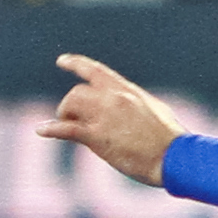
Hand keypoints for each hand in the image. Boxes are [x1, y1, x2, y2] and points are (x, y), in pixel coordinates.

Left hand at [38, 54, 181, 186]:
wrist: (175, 156)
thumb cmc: (171, 139)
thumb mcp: (154, 110)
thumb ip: (136, 105)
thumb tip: (129, 108)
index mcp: (127, 91)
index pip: (96, 71)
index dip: (75, 64)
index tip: (61, 61)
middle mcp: (114, 98)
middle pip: (77, 91)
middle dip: (70, 105)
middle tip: (70, 120)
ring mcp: (105, 116)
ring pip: (70, 104)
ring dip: (63, 116)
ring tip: (66, 127)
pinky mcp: (99, 136)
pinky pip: (67, 129)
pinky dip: (51, 129)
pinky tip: (42, 131)